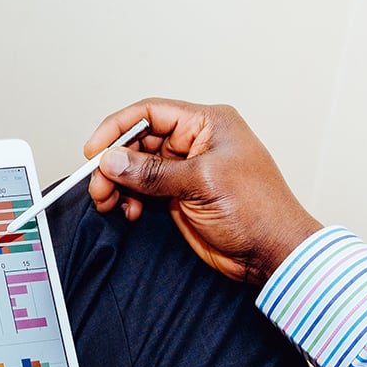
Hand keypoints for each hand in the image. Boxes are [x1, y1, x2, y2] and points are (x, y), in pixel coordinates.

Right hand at [85, 98, 322, 285]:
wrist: (272, 253)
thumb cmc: (258, 210)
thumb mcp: (201, 183)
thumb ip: (152, 172)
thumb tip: (112, 161)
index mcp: (207, 123)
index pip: (151, 113)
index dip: (118, 128)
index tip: (94, 151)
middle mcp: (195, 142)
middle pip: (139, 141)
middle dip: (115, 163)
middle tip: (99, 185)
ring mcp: (186, 170)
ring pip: (137, 168)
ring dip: (118, 184)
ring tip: (108, 201)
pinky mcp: (180, 196)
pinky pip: (144, 190)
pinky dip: (131, 199)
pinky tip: (130, 212)